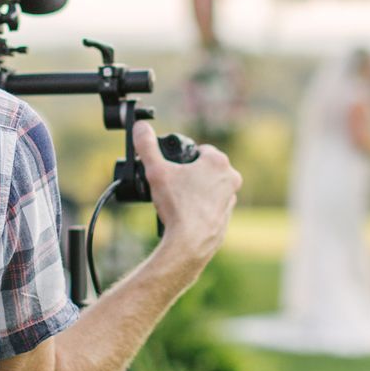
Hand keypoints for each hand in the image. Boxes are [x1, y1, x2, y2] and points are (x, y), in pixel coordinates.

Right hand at [136, 121, 240, 270]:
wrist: (188, 243)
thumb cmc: (176, 206)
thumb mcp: (155, 171)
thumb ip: (146, 146)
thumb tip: (140, 127)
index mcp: (218, 162)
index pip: (200, 150)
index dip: (184, 157)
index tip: (172, 167)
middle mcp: (230, 178)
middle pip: (205, 168)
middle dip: (190, 173)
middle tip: (172, 184)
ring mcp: (230, 199)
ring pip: (209, 187)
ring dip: (196, 190)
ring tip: (177, 200)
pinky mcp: (226, 218)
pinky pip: (211, 207)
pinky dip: (199, 208)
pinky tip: (185, 214)